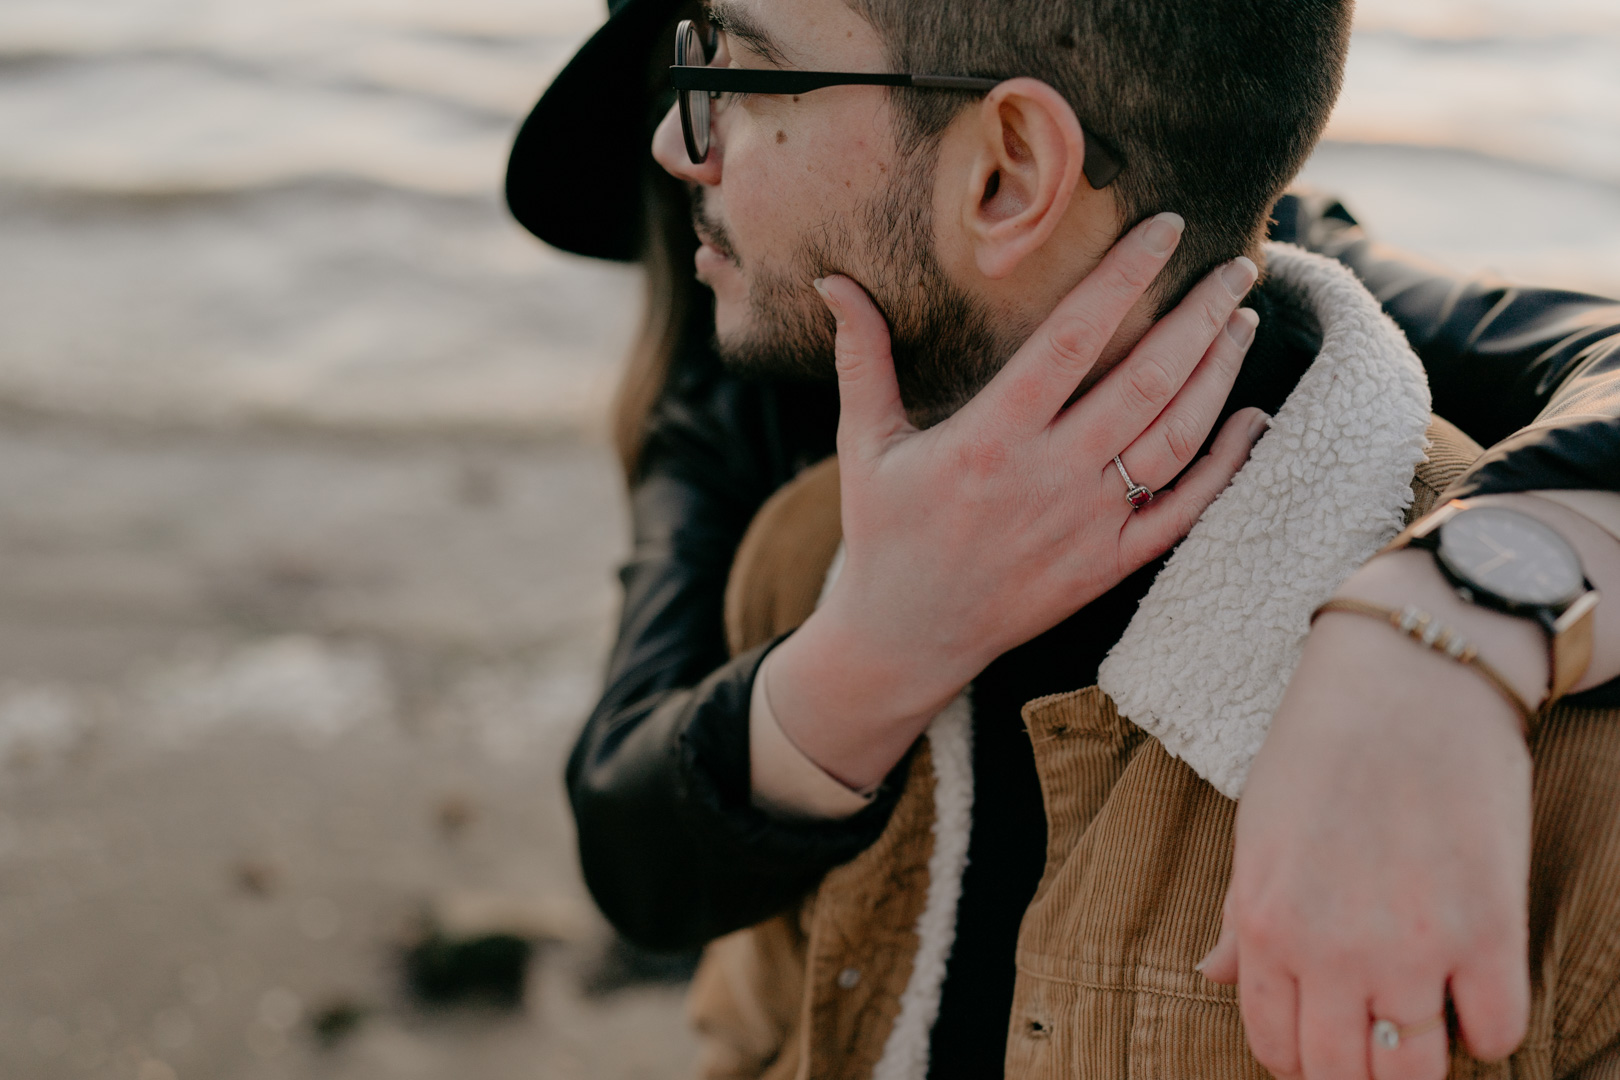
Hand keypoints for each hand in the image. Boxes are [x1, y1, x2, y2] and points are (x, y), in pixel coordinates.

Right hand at [767, 212, 1267, 789]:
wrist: (905, 639)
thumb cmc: (884, 533)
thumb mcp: (864, 442)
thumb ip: (861, 358)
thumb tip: (832, 281)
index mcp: (990, 437)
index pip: (1072, 338)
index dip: (1124, 277)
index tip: (1167, 229)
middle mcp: (1049, 477)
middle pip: (1145, 380)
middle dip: (1200, 317)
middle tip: (1236, 266)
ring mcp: (1086, 525)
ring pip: (1175, 439)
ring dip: (1218, 377)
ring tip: (1243, 324)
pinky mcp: (1108, 565)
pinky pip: (1183, 512)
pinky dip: (1226, 466)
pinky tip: (1253, 420)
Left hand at [1202, 551, 1537, 1079]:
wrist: (1409, 675)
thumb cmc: (1321, 745)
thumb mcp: (1256, 827)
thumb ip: (1237, 917)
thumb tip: (1212, 978)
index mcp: (1264, 923)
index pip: (1276, 1047)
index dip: (1300, 1061)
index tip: (1322, 1043)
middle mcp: (1330, 948)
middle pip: (1342, 1077)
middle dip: (1355, 1072)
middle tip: (1372, 1040)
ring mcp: (1413, 945)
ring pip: (1416, 1074)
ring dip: (1417, 1062)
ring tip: (1420, 1021)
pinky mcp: (1490, 929)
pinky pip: (1497, 1033)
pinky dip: (1486, 1028)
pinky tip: (1472, 988)